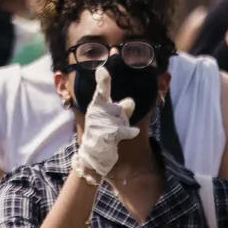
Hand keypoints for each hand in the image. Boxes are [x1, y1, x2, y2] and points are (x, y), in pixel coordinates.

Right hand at [74, 64, 138, 181]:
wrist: (94, 157)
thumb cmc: (104, 134)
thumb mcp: (114, 119)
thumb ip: (122, 109)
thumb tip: (130, 101)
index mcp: (96, 106)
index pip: (101, 91)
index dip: (103, 81)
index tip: (102, 70)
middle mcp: (96, 112)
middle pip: (120, 108)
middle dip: (122, 117)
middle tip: (112, 127)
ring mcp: (99, 124)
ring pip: (122, 119)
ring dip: (123, 127)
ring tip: (113, 135)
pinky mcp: (105, 135)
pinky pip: (123, 130)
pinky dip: (130, 131)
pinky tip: (134, 132)